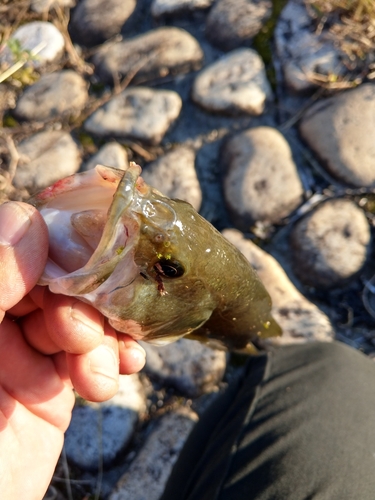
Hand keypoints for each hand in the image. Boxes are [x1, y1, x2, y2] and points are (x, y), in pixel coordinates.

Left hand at [0, 201, 145, 499]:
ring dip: (102, 339)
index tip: (83, 265)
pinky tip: (122, 369)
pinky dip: (115, 357)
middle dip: (81, 306)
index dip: (54, 248)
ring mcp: (25, 348)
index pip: (17, 243)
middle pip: (59, 279)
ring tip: (96, 377)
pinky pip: (95, 352)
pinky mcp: (54, 381)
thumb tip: (28, 221)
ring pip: (84, 314)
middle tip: (79, 340)